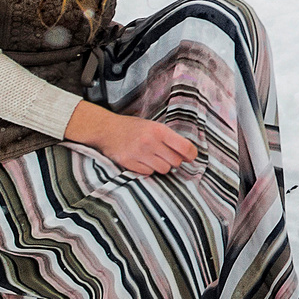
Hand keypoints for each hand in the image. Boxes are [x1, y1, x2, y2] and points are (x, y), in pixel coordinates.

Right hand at [66, 101, 197, 175]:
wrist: (106, 129)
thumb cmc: (133, 127)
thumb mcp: (153, 126)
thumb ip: (169, 138)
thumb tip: (188, 154)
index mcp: (159, 130)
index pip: (185, 147)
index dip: (191, 154)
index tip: (190, 156)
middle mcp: (150, 142)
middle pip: (176, 161)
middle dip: (175, 160)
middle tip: (167, 155)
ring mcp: (139, 154)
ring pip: (164, 169)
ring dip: (162, 165)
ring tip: (154, 157)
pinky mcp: (129, 163)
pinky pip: (149, 173)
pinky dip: (149, 169)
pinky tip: (143, 160)